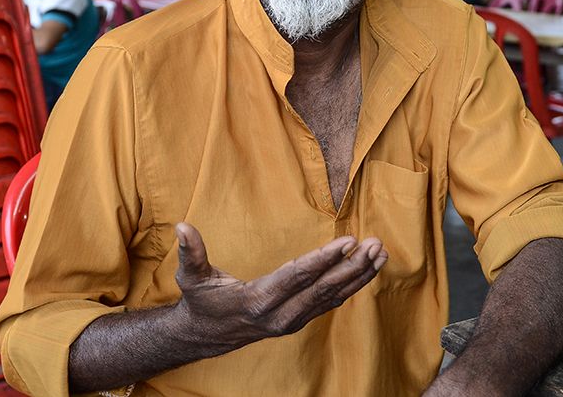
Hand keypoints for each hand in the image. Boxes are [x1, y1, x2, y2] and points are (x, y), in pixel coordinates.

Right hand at [172, 223, 386, 350]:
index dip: (323, 260)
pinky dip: (352, 285)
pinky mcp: (299, 320)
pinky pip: (331, 302)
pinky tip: (368, 270)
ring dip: (359, 275)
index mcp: (257, 300)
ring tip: (381, 253)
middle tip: (375, 244)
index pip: (297, 277)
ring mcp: (292, 320)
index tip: (347, 242)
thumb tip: (182, 227)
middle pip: (323, 289)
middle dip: (352, 267)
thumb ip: (191, 253)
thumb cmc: (200, 301)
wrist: (206, 335)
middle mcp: (280, 315)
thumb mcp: (191, 277)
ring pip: (333, 297)